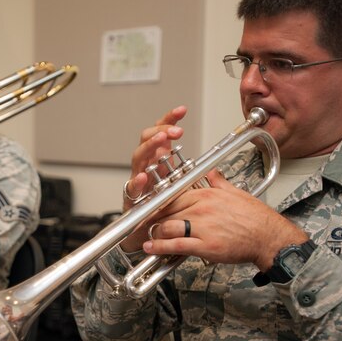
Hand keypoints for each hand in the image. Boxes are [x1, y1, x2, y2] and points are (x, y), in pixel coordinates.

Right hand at [120, 106, 186, 251]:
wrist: (145, 230)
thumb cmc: (161, 205)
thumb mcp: (176, 183)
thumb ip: (186, 170)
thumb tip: (209, 162)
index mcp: (157, 158)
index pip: (160, 132)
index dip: (169, 120)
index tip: (181, 110)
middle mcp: (145, 165)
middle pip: (146, 139)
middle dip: (160, 131)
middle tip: (175, 131)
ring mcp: (137, 179)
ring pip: (138, 157)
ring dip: (150, 147)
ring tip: (160, 140)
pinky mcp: (131, 197)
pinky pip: (132, 187)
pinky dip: (138, 181)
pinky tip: (143, 176)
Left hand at [142, 170, 307, 270]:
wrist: (269, 237)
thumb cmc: (256, 218)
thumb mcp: (236, 192)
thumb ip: (219, 182)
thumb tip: (212, 173)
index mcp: (207, 194)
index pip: (174, 195)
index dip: (159, 202)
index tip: (151, 206)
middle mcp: (202, 208)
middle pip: (167, 210)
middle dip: (153, 218)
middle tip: (143, 223)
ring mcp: (202, 227)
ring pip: (168, 226)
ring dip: (154, 232)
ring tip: (148, 236)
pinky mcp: (205, 245)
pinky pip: (176, 245)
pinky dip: (160, 247)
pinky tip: (151, 248)